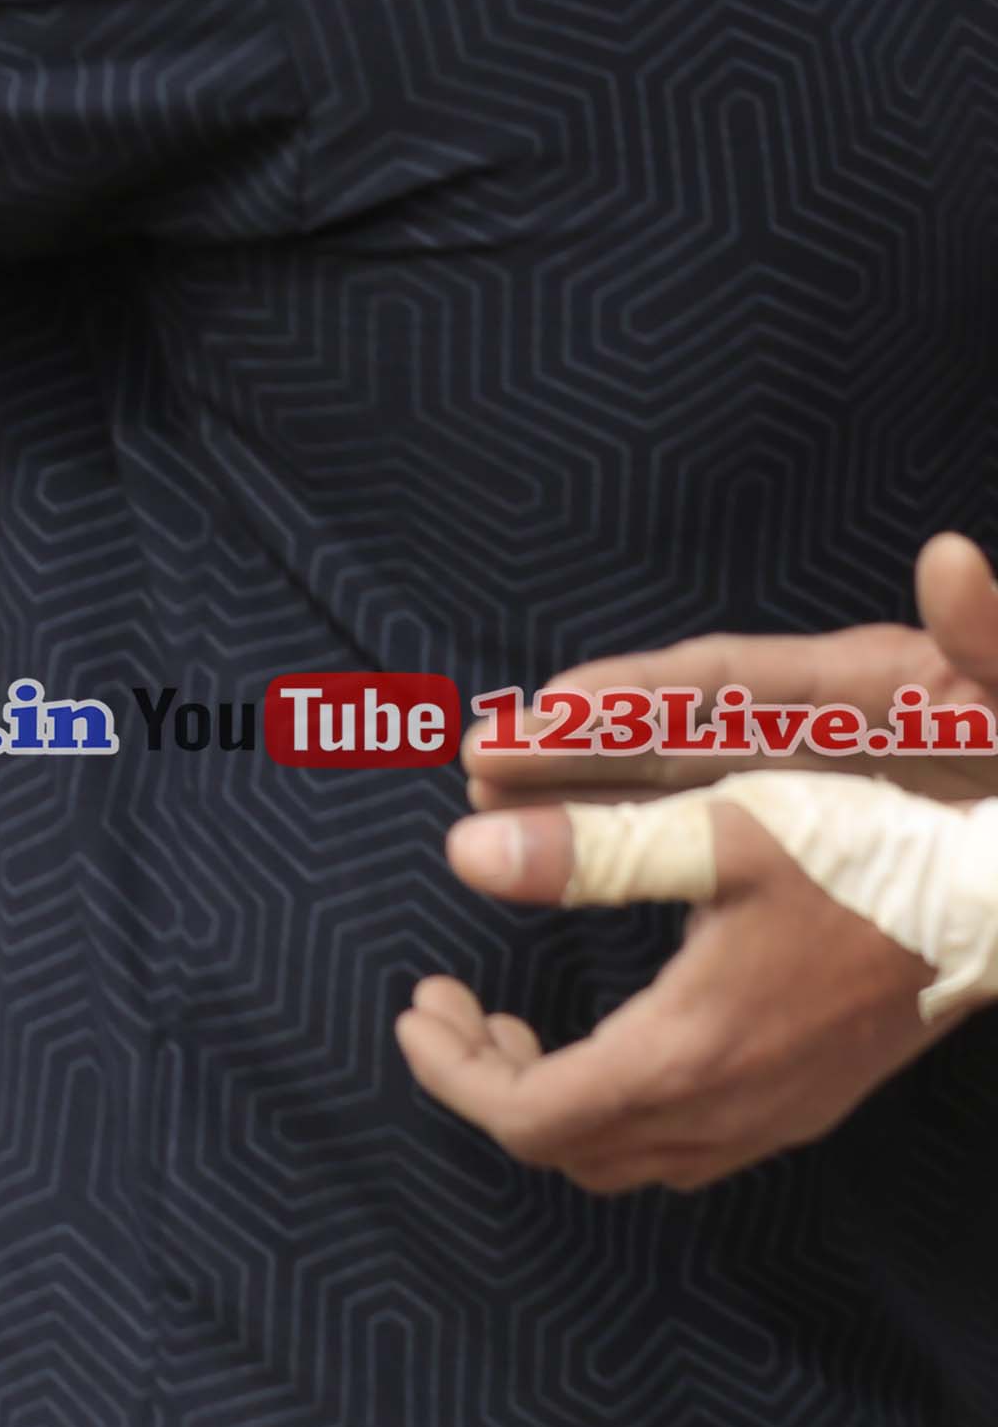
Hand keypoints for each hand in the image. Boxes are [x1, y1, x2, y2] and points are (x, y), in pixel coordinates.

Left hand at [409, 797, 953, 1190]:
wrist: (996, 902)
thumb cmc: (867, 858)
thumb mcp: (722, 834)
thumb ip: (591, 848)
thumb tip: (466, 852)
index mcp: (687, 1054)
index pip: (525, 1115)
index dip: (451, 1071)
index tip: (421, 1006)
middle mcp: (727, 1109)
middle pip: (563, 1147)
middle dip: (488, 1084)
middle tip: (455, 1010)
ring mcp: (773, 1118)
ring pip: (623, 1157)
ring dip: (551, 1102)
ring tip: (514, 1027)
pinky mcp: (806, 1106)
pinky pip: (682, 1145)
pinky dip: (616, 1107)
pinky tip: (614, 1038)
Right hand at [460, 534, 997, 809]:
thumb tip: (953, 559)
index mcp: (876, 686)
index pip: (726, 684)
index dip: (626, 700)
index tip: (536, 716)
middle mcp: (830, 724)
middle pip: (679, 730)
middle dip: (574, 745)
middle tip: (477, 760)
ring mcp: (825, 778)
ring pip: (682, 786)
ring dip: (584, 799)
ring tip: (489, 815)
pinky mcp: (830, 832)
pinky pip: (718, 839)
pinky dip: (643, 846)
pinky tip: (581, 867)